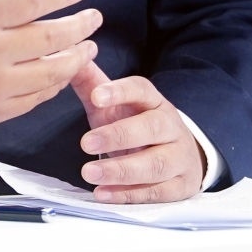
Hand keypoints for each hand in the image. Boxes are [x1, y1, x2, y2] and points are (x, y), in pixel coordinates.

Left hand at [71, 63, 205, 202]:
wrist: (180, 156)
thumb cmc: (138, 126)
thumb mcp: (116, 105)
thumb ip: (92, 83)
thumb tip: (71, 56)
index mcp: (154, 102)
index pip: (142, 90)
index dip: (120, 92)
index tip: (96, 96)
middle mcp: (171, 126)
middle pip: (151, 127)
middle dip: (118, 136)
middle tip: (85, 143)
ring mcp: (179, 158)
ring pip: (155, 164)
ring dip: (121, 171)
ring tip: (89, 172)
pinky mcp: (180, 187)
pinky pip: (156, 193)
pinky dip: (128, 195)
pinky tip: (103, 193)